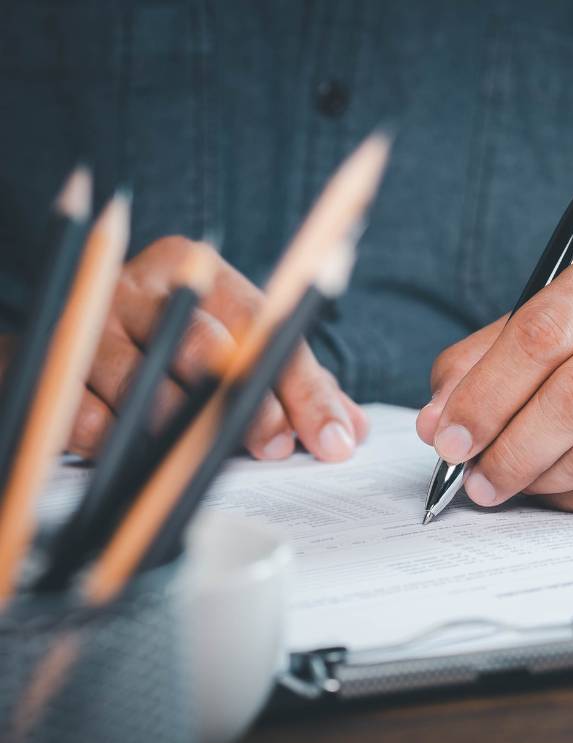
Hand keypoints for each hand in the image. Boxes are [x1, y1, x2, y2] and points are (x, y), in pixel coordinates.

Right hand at [0, 236, 367, 460]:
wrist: (73, 332)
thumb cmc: (176, 346)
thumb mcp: (239, 348)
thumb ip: (297, 385)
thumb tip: (351, 428)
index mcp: (198, 269)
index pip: (265, 326)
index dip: (302, 387)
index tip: (331, 438)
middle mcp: (143, 286)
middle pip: (202, 347)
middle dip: (246, 408)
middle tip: (273, 451)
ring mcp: (88, 320)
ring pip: (141, 382)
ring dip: (181, 431)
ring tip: (202, 461)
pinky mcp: (41, 358)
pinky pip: (83, 413)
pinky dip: (116, 443)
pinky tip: (140, 459)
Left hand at [415, 232, 572, 511]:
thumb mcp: (568, 314)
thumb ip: (493, 355)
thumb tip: (438, 420)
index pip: (542, 333)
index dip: (486, 393)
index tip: (447, 436)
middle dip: (511, 449)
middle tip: (476, 479)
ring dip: (544, 480)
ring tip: (513, 484)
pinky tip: (561, 491)